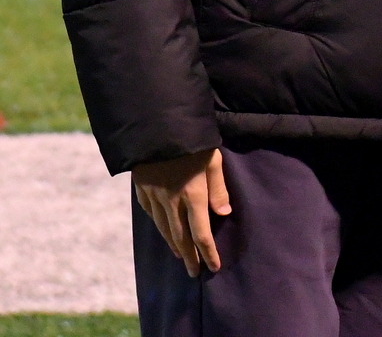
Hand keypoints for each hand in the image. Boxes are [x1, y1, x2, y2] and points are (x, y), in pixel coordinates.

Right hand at [133, 148, 230, 276]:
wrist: (155, 125)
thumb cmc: (191, 139)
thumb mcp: (212, 158)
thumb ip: (218, 187)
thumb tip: (224, 213)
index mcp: (192, 194)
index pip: (201, 233)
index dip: (208, 252)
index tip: (214, 267)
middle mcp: (172, 201)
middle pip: (181, 237)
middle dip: (189, 257)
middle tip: (194, 272)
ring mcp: (154, 197)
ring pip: (164, 229)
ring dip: (174, 246)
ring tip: (181, 257)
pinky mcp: (142, 190)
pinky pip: (151, 215)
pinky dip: (159, 228)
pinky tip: (163, 232)